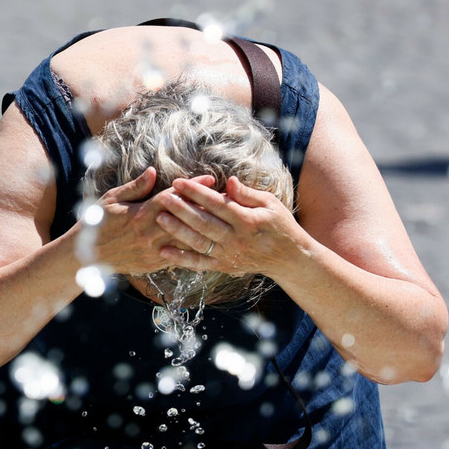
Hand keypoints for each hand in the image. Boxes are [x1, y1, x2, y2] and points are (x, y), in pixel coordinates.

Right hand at [84, 168, 216, 274]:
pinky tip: (210, 243)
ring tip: (224, 220)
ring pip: (186, 239)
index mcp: (140, 214)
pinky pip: (180, 256)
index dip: (192, 188)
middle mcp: (150, 233)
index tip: (210, 180)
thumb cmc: (98, 224)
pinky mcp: (154, 264)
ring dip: (205, 229)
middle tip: (227, 199)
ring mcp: (154, 251)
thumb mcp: (112, 200)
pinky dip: (195, 249)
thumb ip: (135, 187)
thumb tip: (153, 172)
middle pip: (185, 219)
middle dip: (207, 208)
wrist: (87, 257)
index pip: (172, 198)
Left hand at [153, 176, 303, 277]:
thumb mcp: (270, 204)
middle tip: (163, 197)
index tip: (178, 182)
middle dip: (181, 209)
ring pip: (198, 242)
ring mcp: (228, 254)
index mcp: (247, 220)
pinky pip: (199, 263)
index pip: (217, 204)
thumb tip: (229, 181)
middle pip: (204, 222)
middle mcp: (236, 239)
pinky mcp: (223, 266)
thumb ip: (247, 194)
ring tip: (159, 218)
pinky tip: (163, 251)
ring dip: (177, 231)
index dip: (196, 192)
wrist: (288, 258)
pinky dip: (181, 258)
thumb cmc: (279, 225)